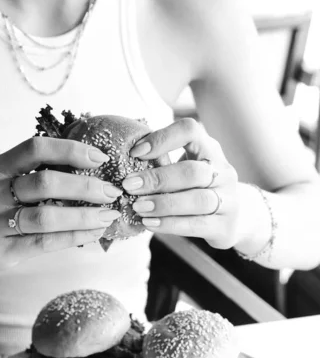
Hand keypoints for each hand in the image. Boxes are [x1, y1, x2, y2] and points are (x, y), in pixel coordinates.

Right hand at [0, 136, 120, 280]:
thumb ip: (21, 175)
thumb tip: (76, 172)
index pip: (35, 148)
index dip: (71, 150)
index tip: (98, 158)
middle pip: (47, 183)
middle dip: (87, 187)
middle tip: (112, 190)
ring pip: (49, 217)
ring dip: (86, 216)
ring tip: (108, 215)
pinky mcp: (0, 254)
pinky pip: (44, 244)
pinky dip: (73, 238)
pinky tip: (92, 234)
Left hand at [122, 118, 239, 248]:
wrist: (232, 219)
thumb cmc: (196, 189)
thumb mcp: (184, 169)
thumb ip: (163, 163)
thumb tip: (124, 159)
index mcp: (209, 150)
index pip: (190, 131)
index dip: (162, 138)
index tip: (135, 152)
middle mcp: (223, 172)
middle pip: (192, 171)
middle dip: (157, 178)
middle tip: (129, 186)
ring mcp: (228, 200)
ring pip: (197, 200)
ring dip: (163, 203)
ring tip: (138, 207)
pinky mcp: (225, 226)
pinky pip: (197, 225)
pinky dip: (170, 224)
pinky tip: (150, 223)